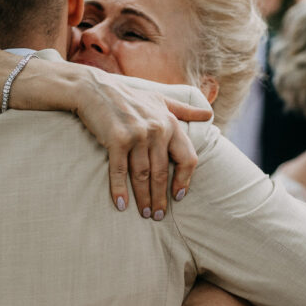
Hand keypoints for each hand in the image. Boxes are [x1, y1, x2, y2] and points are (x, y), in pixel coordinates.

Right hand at [74, 69, 210, 219]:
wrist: (95, 89)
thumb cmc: (129, 96)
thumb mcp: (160, 99)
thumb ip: (185, 110)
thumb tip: (209, 113)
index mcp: (170, 123)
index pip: (187, 158)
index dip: (184, 180)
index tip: (179, 196)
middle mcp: (157, 130)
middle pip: (163, 172)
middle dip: (161, 198)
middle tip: (158, 215)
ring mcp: (137, 135)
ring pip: (143, 175)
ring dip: (143, 198)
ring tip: (144, 214)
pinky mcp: (116, 140)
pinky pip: (120, 171)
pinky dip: (119, 189)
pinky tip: (121, 204)